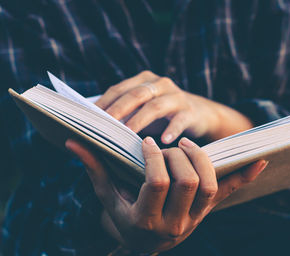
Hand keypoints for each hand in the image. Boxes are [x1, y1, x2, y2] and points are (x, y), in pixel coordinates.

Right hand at [65, 137, 267, 254]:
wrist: (144, 244)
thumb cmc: (123, 217)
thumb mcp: (108, 197)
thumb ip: (94, 170)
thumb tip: (73, 144)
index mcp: (147, 220)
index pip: (157, 182)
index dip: (152, 157)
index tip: (144, 142)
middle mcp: (175, 223)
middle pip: (188, 180)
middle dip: (177, 156)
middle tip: (165, 146)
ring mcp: (195, 219)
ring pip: (210, 185)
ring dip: (202, 159)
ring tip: (186, 145)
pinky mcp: (207, 213)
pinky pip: (230, 194)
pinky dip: (245, 177)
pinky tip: (260, 161)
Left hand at [96, 70, 252, 143]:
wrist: (199, 114)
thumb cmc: (162, 115)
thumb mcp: (142, 109)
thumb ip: (123, 113)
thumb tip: (92, 125)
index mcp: (143, 80)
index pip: (119, 89)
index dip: (104, 103)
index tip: (89, 119)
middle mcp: (160, 84)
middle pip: (136, 95)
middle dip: (118, 109)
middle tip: (105, 125)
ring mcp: (176, 97)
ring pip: (155, 106)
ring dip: (140, 120)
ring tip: (128, 133)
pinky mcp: (190, 111)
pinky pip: (179, 120)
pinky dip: (171, 130)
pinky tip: (163, 141)